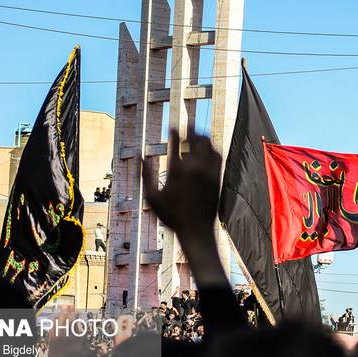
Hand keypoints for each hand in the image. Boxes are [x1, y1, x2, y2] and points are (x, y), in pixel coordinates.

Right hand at [144, 129, 227, 288]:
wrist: (196, 230)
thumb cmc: (171, 216)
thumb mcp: (152, 198)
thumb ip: (145, 175)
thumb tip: (140, 156)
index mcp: (176, 171)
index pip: (175, 144)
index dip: (174, 133)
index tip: (172, 127)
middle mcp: (194, 169)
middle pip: (195, 140)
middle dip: (191, 130)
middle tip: (187, 125)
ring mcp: (207, 173)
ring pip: (208, 146)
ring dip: (203, 137)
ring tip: (197, 134)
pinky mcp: (217, 178)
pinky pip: (217, 156)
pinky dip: (212, 148)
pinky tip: (208, 148)